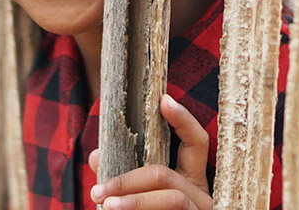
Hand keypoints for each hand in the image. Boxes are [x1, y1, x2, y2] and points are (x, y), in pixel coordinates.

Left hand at [89, 94, 211, 209]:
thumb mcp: (143, 198)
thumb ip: (124, 178)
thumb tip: (97, 156)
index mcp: (192, 181)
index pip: (196, 143)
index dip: (182, 120)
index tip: (163, 99)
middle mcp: (202, 196)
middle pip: (165, 176)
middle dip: (127, 180)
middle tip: (97, 191)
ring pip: (169, 200)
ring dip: (133, 201)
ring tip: (104, 207)